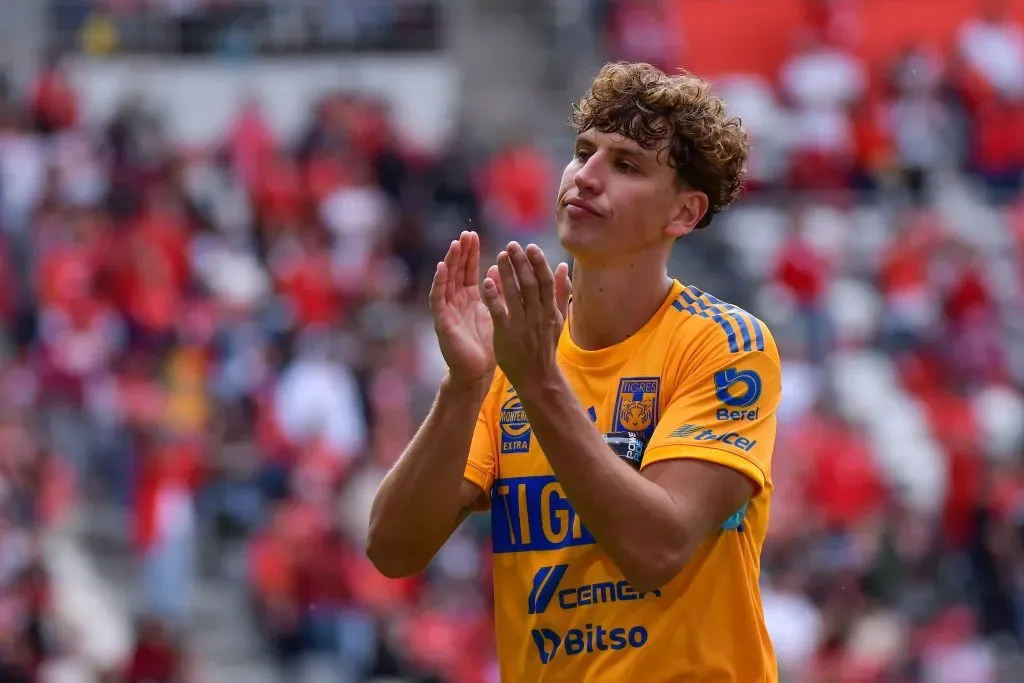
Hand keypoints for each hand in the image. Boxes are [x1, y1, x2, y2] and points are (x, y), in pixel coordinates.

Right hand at [429, 231, 497, 385]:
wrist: (477, 372)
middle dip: (460, 252)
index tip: (474, 235)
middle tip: (465, 234)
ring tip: (454, 245)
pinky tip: (441, 268)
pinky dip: (439, 282)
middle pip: (456, 271)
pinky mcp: (441, 321)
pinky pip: (438, 298)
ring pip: (446, 281)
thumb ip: (495, 292)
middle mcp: (456, 301)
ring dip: (450, 262)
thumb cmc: (487, 345)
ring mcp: (447, 310)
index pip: (468, 270)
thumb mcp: (494, 312)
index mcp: (469, 298)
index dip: (470, 253)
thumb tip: (497, 268)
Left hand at [482, 242, 570, 389]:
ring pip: (515, 294)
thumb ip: (560, 292)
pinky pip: (499, 311)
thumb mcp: (558, 319)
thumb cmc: (545, 345)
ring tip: (500, 256)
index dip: (538, 263)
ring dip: (507, 274)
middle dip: (521, 263)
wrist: (537, 377)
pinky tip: (486, 280)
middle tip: (511, 245)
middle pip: (530, 284)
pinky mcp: (506, 334)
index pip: (545, 281)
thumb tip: (564, 266)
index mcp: (551, 311)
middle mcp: (538, 315)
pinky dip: (493, 296)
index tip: (530, 246)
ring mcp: (522, 325)